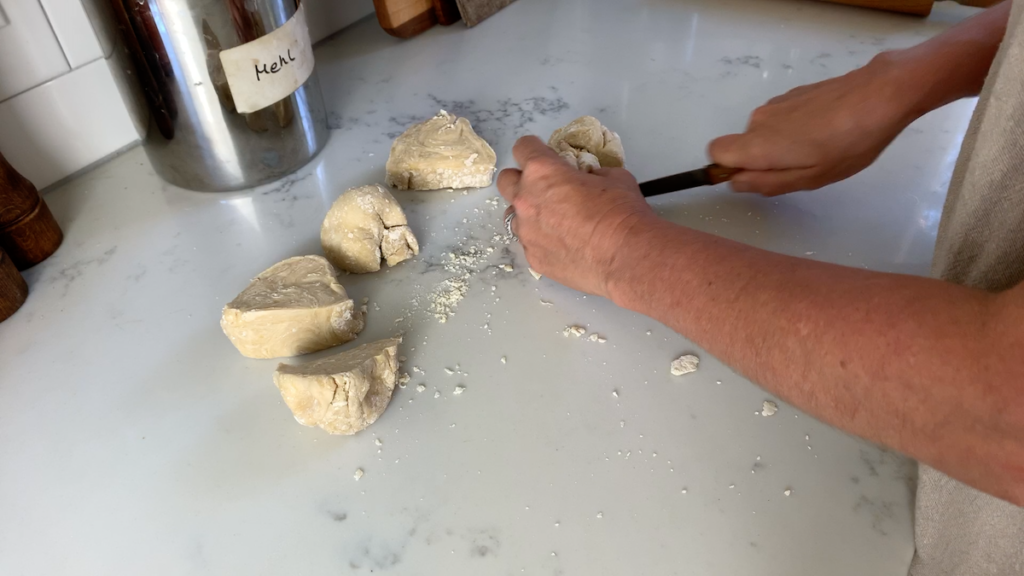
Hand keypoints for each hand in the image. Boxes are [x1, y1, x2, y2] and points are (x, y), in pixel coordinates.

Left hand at [497, 136, 655, 298]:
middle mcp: (525, 200)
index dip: (535, 149)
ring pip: (515, 216)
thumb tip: (588, 179)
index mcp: (542, 172)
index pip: (523, 147)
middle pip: (506, 180)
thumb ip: (591, 173)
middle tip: (545, 188)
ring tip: (556, 222)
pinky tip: (564, 245)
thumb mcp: (613, 177)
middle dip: (521, 180)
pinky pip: (530, 243)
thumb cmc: (622, 212)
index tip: (546, 156)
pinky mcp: (533, 258)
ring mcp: (526, 232)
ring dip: (530, 214)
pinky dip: (542, 240)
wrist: (626, 257)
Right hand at [709, 54, 918, 195]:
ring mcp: (777, 103)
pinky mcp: (795, 93)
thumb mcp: (810, 178)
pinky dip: (798, 127)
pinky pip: (783, 118)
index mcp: (758, 145)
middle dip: (765, 159)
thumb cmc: (848, 143)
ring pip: (766, 131)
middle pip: (744, 145)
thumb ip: (767, 183)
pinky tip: (829, 128)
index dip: (730, 167)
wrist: (881, 94)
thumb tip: (735, 182)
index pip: (715, 152)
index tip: (759, 175)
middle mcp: (759, 120)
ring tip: (823, 147)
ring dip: (784, 143)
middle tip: (804, 166)